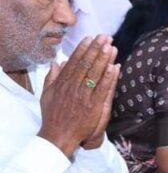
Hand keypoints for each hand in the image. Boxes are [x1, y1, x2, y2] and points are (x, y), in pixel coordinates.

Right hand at [37, 36, 119, 157]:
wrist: (58, 136)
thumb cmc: (53, 116)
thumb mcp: (47, 94)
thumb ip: (52, 78)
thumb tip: (57, 63)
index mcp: (63, 83)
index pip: (75, 62)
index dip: (83, 49)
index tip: (90, 38)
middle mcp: (73, 87)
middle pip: (86, 64)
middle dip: (96, 49)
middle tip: (105, 36)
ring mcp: (84, 96)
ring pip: (95, 74)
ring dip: (104, 59)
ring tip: (112, 46)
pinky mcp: (94, 106)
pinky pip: (103, 89)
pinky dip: (109, 77)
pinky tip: (115, 67)